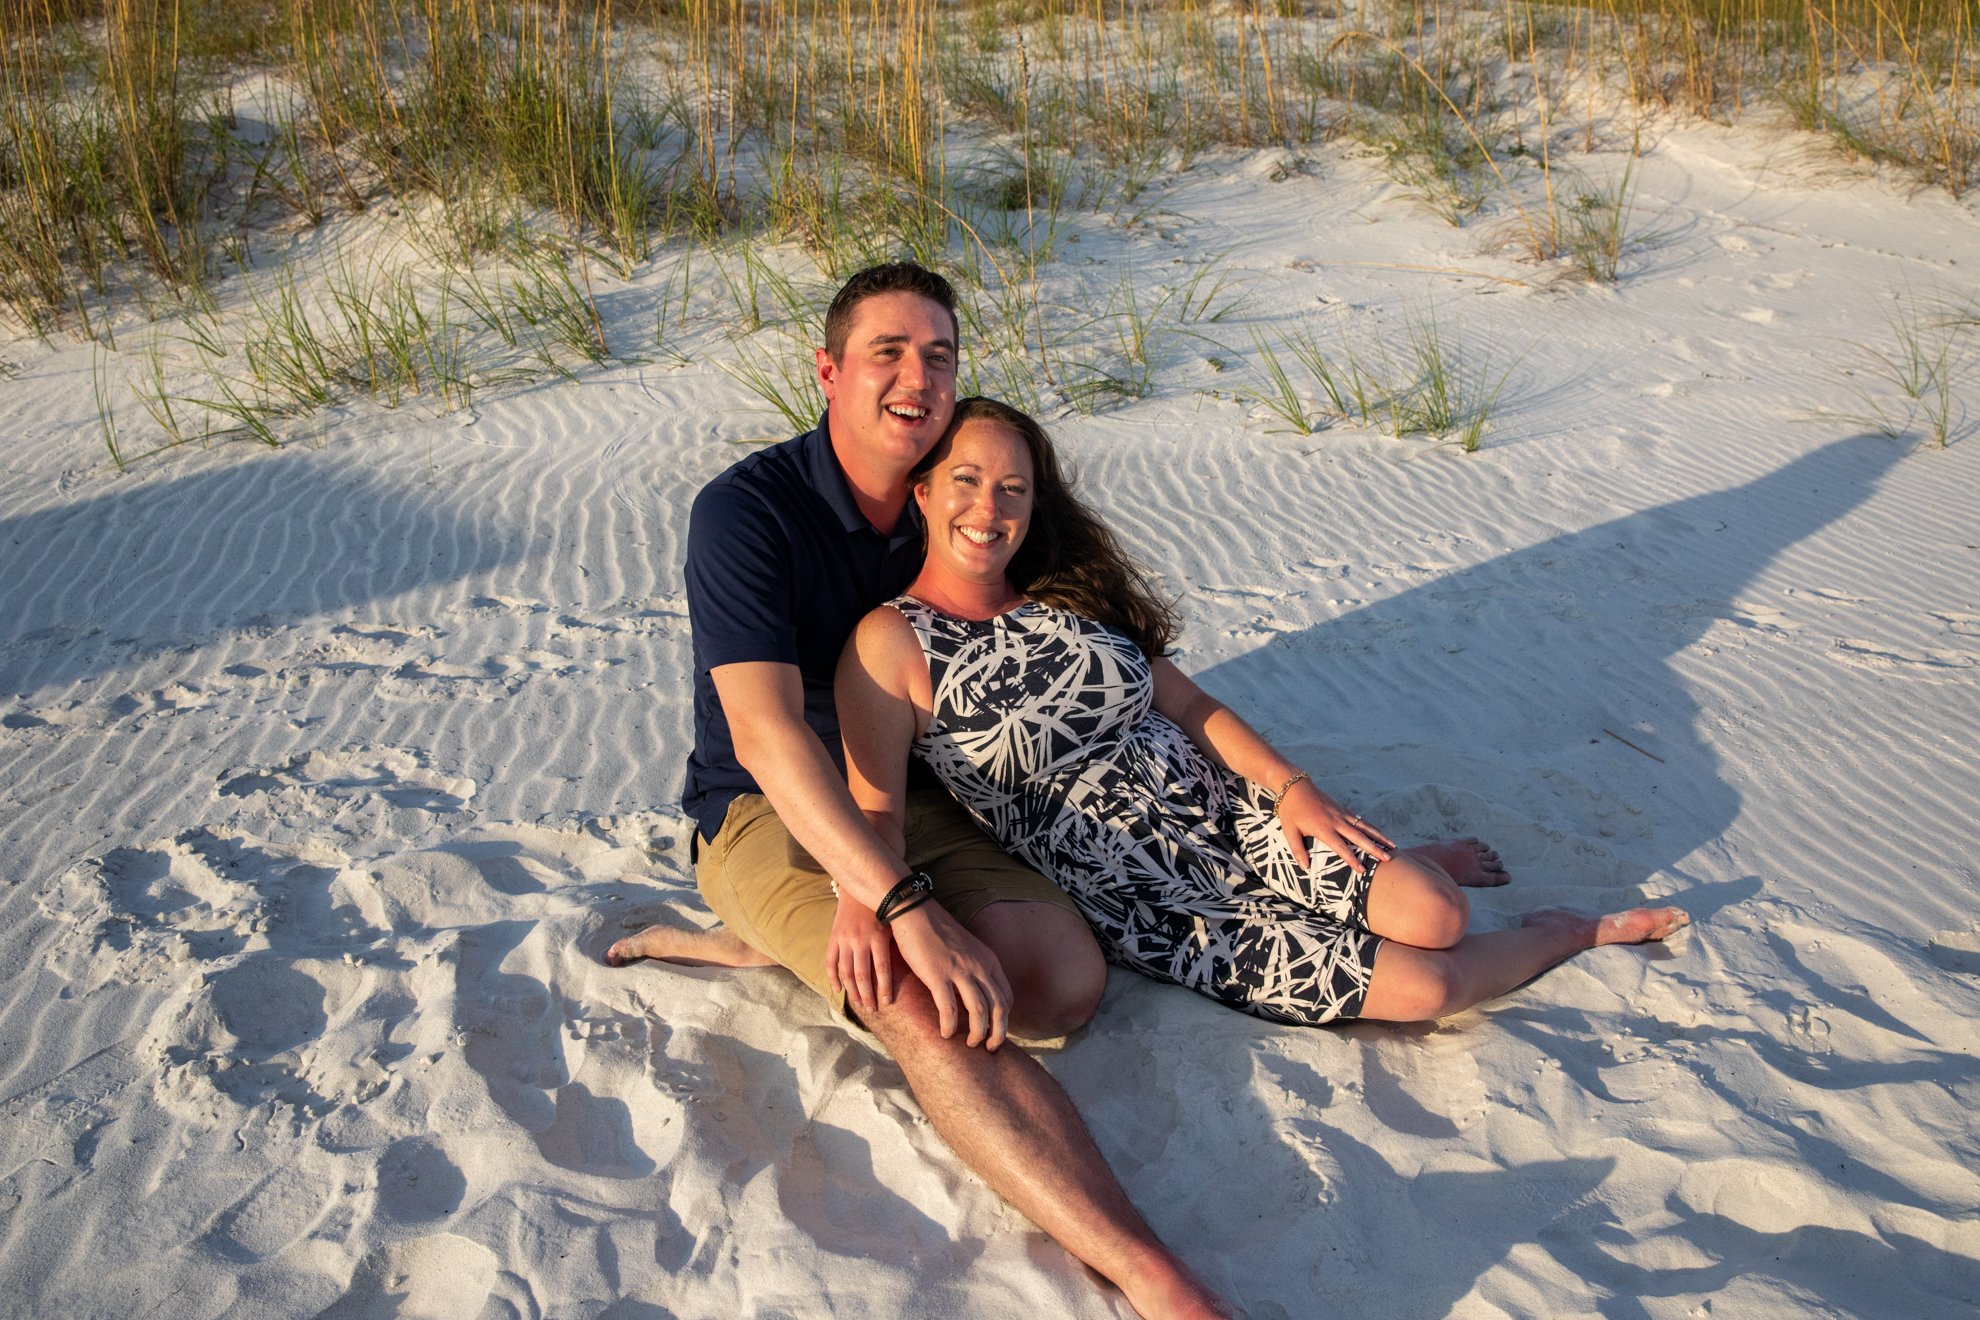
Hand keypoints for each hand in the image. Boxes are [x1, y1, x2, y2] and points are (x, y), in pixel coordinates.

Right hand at [827, 895, 895, 1013]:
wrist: (859, 888)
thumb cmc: (882, 908)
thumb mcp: (894, 924)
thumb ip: (897, 945)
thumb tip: (913, 970)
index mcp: (878, 937)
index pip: (882, 970)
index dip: (884, 989)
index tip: (888, 1003)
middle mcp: (859, 940)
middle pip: (862, 975)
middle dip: (867, 995)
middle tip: (872, 1009)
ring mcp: (844, 939)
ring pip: (846, 972)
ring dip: (852, 991)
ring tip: (859, 1003)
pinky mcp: (833, 937)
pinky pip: (830, 961)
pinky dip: (833, 977)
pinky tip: (839, 989)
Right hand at [887, 903, 1012, 1050]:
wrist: (915, 912)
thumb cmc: (937, 931)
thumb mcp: (967, 948)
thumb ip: (975, 967)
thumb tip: (975, 990)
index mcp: (988, 961)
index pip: (1007, 996)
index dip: (1004, 1019)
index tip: (995, 1031)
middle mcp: (979, 967)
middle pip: (999, 1008)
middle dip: (998, 1033)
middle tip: (990, 1048)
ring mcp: (960, 971)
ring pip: (980, 1012)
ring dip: (978, 1034)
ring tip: (970, 1045)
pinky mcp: (938, 975)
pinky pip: (950, 1010)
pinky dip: (950, 1026)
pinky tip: (946, 1034)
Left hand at [1278, 779, 1393, 873]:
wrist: (1294, 786)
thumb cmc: (1290, 810)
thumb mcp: (1289, 831)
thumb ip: (1298, 850)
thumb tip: (1305, 868)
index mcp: (1323, 828)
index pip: (1341, 847)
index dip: (1352, 859)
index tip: (1362, 870)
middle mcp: (1336, 821)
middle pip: (1359, 837)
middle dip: (1374, 849)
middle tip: (1388, 859)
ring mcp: (1341, 813)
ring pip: (1364, 826)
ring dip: (1379, 836)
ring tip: (1393, 846)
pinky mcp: (1342, 808)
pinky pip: (1360, 819)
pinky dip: (1372, 827)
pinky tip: (1380, 833)